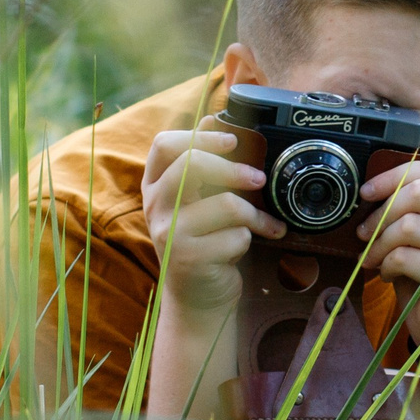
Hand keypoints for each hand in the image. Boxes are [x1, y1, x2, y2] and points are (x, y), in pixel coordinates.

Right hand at [140, 115, 283, 320]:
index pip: (165, 145)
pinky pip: (236, 237)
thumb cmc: (204, 243)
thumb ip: (203, 166)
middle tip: (258, 179)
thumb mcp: (199, 201)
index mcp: (155, 186)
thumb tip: (214, 122)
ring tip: (263, 223)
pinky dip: (251, 241)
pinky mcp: (188, 258)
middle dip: (234, 169)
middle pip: (192, 165)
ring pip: (225, 204)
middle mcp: (155, 207)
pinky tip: (246, 248)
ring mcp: (168, 234)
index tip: (232, 141)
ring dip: (254, 214)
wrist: (198, 298)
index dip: (200, 137)